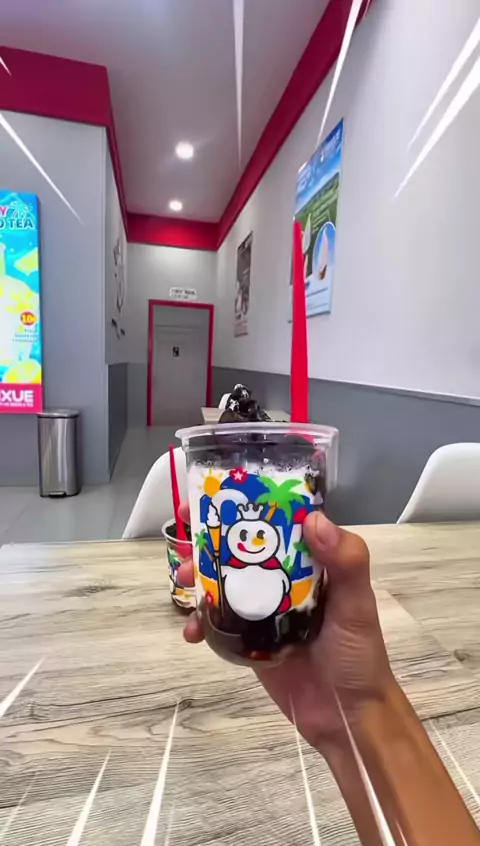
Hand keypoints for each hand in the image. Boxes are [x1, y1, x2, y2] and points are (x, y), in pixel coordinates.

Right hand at [178, 505, 393, 754]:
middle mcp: (283, 578)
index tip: (216, 494)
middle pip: (240, 549)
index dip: (246, 504)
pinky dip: (200, 623)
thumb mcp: (357, 603)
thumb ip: (345, 560)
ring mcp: (263, 609)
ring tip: (183, 582)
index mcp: (309, 561)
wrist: (347, 714)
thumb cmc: (357, 652)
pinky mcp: (248, 640)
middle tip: (183, 537)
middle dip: (208, 540)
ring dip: (198, 578)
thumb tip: (312, 518)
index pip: (276, 521)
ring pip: (223, 582)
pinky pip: (218, 624)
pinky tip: (190, 630)